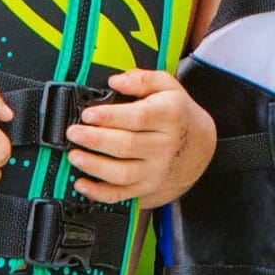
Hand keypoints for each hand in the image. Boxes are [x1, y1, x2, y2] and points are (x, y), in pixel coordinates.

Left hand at [66, 70, 216, 208]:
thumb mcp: (168, 87)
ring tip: (74, 155)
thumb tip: (116, 80)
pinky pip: (121, 195)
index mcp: (169, 116)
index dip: (109, 117)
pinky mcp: (148, 188)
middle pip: (126, 146)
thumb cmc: (179, 114)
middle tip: (74, 132)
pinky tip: (82, 184)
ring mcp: (156, 170)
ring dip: (93, 166)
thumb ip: (142, 79)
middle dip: (95, 140)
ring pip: (121, 173)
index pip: (137, 118)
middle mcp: (164, 146)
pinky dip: (98, 193)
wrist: (201, 147)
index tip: (88, 114)